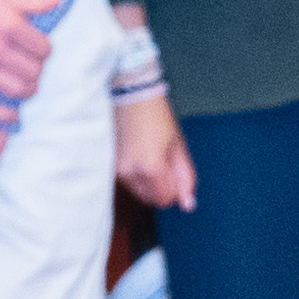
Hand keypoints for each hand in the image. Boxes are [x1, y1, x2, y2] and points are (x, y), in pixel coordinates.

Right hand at [113, 90, 192, 209]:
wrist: (131, 93)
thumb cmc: (156, 115)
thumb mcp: (178, 146)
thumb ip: (185, 178)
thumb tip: (189, 205)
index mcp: (151, 167)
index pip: (165, 200)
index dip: (174, 189)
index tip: (174, 173)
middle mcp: (130, 172)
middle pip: (150, 199)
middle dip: (160, 187)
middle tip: (163, 161)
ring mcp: (117, 168)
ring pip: (137, 191)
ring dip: (146, 181)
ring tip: (149, 154)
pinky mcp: (109, 163)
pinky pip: (126, 180)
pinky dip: (134, 173)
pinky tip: (137, 153)